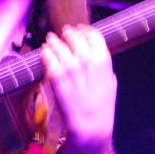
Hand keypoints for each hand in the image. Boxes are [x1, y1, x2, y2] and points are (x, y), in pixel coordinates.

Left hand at [41, 24, 116, 153]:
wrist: (90, 125)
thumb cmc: (102, 107)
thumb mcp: (110, 83)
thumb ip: (104, 67)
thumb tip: (97, 57)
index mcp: (102, 58)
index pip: (92, 34)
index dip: (83, 30)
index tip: (78, 29)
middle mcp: (86, 58)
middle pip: (73, 36)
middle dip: (67, 34)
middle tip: (62, 34)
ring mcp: (70, 65)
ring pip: (58, 44)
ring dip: (53, 41)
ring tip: (50, 41)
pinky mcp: (56, 74)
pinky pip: (47, 56)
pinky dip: (45, 52)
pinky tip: (44, 52)